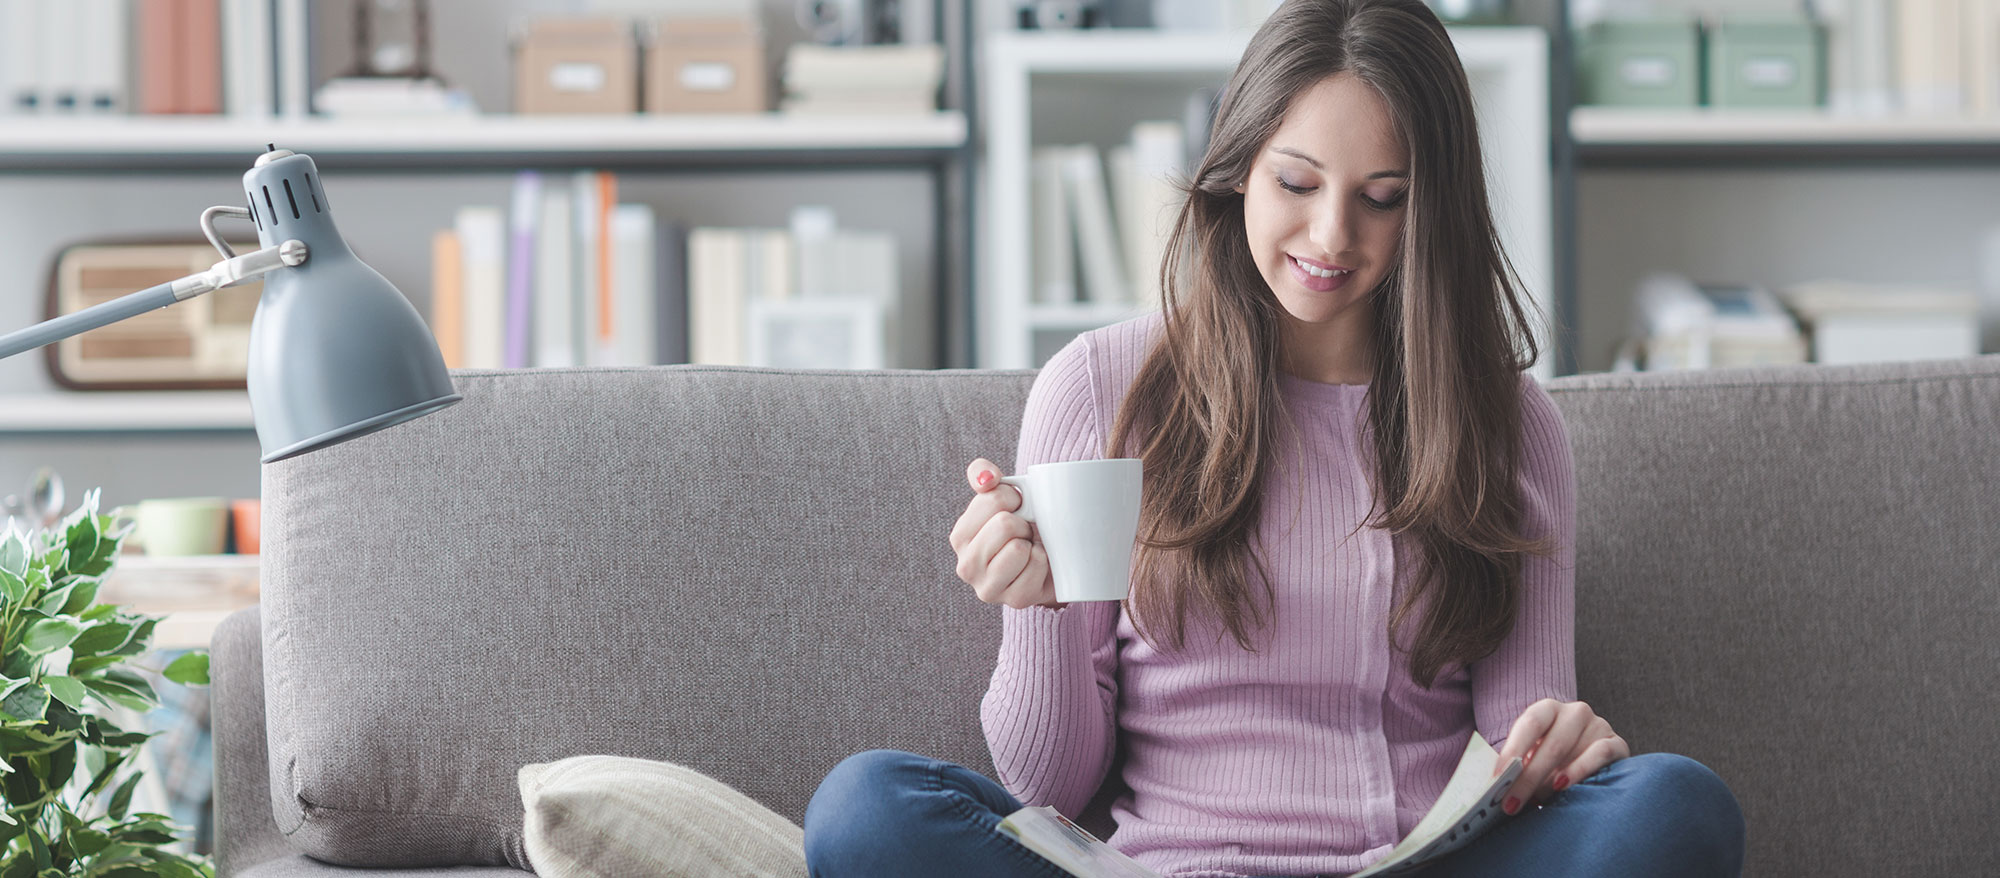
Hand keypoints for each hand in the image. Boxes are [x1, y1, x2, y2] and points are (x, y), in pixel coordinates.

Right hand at [948, 458, 1063, 609]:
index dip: (1014, 497)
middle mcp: (966, 566)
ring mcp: (988, 588)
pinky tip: (1037, 565)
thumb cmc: (1022, 528)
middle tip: (1024, 533)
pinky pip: (1036, 566)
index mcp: (959, 537)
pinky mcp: (1014, 600)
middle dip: (1023, 523)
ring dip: (1032, 543)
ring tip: (1029, 549)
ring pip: (1017, 548)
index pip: (991, 499)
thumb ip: (983, 474)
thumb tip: (986, 477)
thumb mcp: (1001, 497)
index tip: (1017, 508)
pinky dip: (1044, 560)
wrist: (1049, 564)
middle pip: (1005, 524)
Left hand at [1491, 698, 1628, 814]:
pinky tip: (1563, 786)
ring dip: (1550, 781)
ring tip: (1536, 800)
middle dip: (1528, 777)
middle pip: (1550, 744)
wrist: (1591, 756)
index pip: (1529, 723)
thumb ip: (1518, 763)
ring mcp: (1599, 725)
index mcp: (1548, 709)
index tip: (1497, 777)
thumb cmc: (1552, 758)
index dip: (1513, 749)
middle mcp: (1575, 712)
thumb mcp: (1533, 754)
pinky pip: (1599, 755)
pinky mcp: (1618, 743)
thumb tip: (1495, 783)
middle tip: (1511, 803)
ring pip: (1571, 752)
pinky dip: (1580, 771)